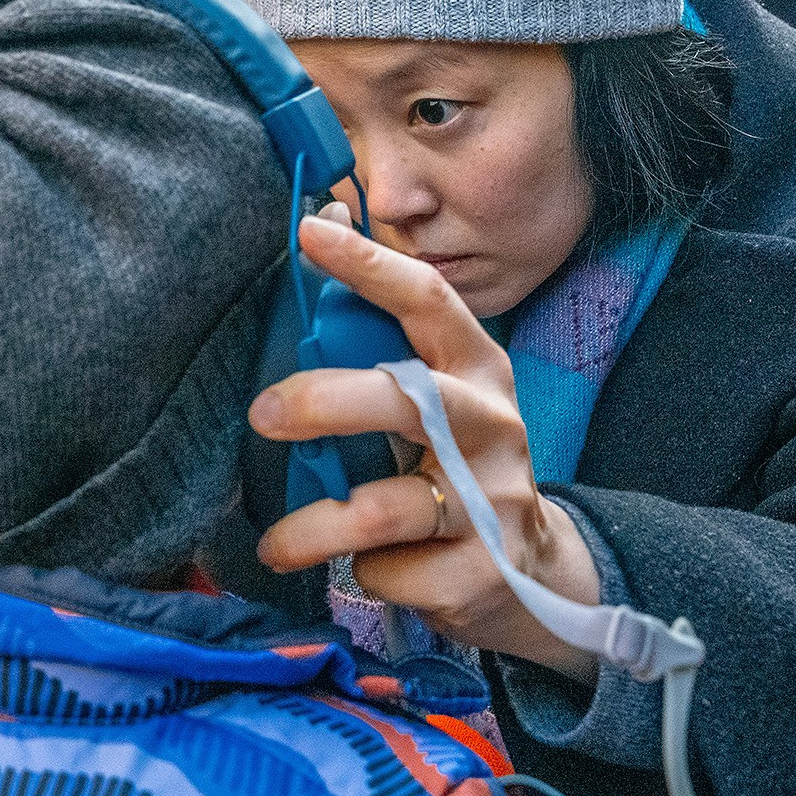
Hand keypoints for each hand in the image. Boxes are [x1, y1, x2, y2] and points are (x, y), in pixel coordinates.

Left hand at [250, 214, 602, 682]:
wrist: (534, 571)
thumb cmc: (457, 464)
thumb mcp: (435, 396)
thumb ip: (380, 332)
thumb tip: (321, 222)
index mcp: (475, 367)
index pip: (426, 299)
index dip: (369, 265)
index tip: (309, 234)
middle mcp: (492, 425)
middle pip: (401, 399)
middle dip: (322, 401)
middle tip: (261, 415)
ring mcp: (494, 501)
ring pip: (379, 509)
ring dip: (310, 530)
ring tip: (274, 545)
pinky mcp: (484, 572)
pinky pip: (390, 571)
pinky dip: (365, 574)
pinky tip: (373, 569)